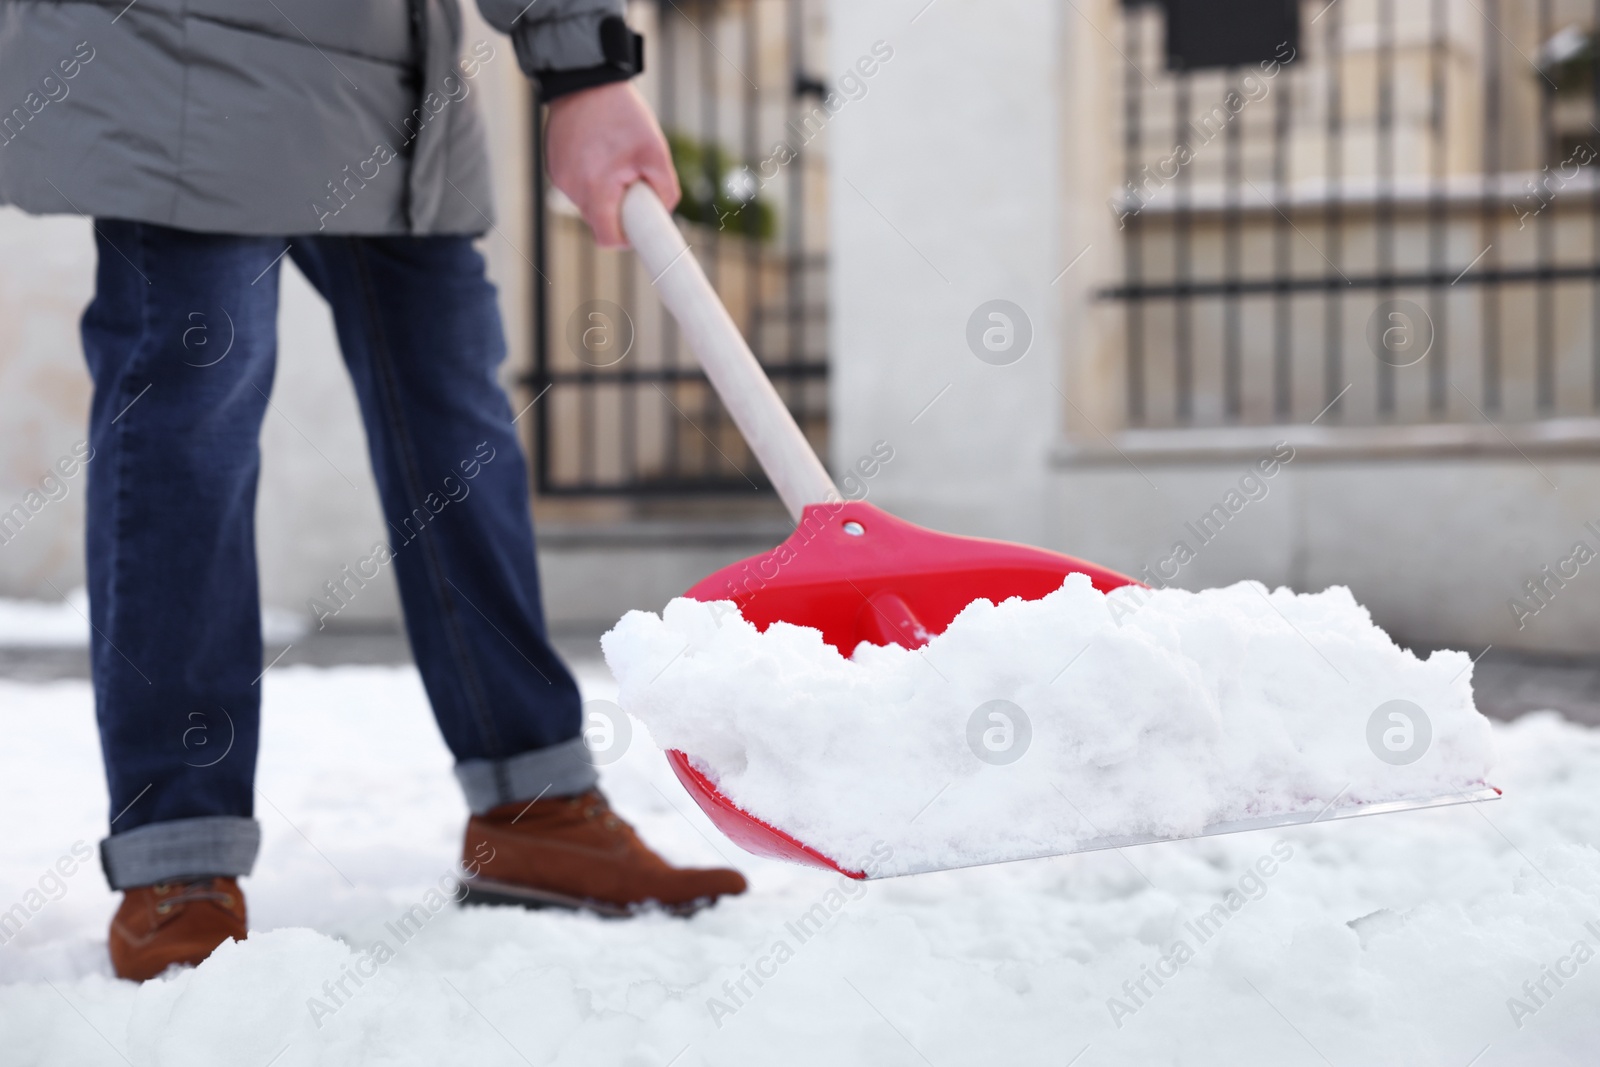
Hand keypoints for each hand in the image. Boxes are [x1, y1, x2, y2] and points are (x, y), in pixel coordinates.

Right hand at [546, 81, 679, 247]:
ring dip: (603, 191)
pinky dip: (589, 177)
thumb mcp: (656, 151)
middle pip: (598, 220)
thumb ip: (666, 188)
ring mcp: (558, 177)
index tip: (637, 227)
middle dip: (617, 209)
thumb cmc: (622, 114)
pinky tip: (597, 151)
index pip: (607, 238)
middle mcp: (571, 187)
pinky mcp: (553, 166)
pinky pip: (576, 185)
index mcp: (595, 189)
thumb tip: (664, 211)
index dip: (625, 238)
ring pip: (587, 202)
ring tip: (613, 159)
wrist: (586, 80)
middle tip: (631, 182)